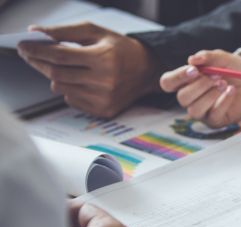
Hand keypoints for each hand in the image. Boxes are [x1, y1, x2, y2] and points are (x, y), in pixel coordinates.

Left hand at [17, 22, 160, 117]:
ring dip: (55, 77)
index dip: (38, 50)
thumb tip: (37, 33)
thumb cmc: (121, 49)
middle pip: (57, 74)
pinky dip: (68, 90)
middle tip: (31, 55)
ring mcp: (104, 98)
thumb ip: (65, 31)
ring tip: (64, 68)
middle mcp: (105, 81)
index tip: (24, 46)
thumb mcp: (97, 32)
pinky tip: (80, 82)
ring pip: (61, 89)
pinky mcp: (104, 111)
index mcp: (104, 58)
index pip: (60, 55)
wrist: (147, 71)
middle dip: (39, 63)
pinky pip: (72, 101)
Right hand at [160, 50, 240, 127]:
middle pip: (182, 97)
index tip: (194, 70)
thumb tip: (192, 59)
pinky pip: (212, 115)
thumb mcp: (224, 58)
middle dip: (200, 86)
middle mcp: (191, 97)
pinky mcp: (214, 120)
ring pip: (194, 110)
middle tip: (216, 76)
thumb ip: (209, 57)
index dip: (177, 77)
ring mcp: (202, 111)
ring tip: (224, 84)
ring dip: (210, 95)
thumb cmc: (234, 69)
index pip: (168, 82)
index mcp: (186, 80)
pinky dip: (223, 102)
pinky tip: (231, 91)